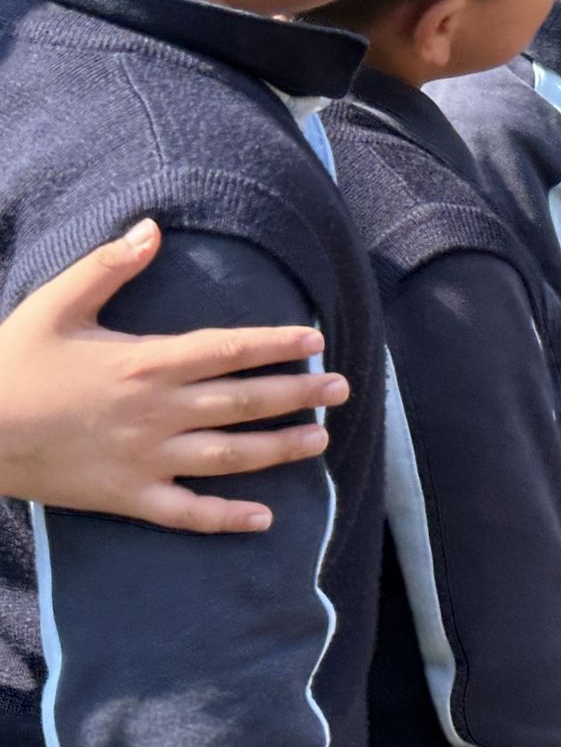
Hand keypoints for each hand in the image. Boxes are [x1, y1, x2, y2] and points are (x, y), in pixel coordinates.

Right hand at [0, 220, 348, 530]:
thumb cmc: (12, 364)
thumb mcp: (57, 304)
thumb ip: (108, 266)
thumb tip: (153, 227)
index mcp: (146, 362)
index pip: (228, 349)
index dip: (276, 343)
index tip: (316, 339)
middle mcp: (157, 411)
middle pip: (243, 401)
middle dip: (298, 394)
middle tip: (342, 390)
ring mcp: (145, 458)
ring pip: (229, 455)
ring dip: (279, 449)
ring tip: (320, 441)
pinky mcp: (126, 497)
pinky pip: (186, 512)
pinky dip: (226, 518)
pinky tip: (264, 519)